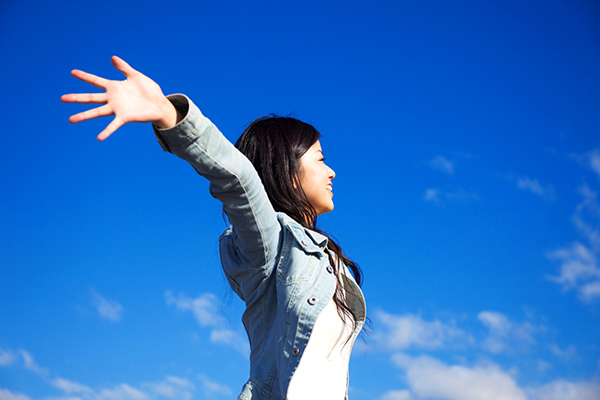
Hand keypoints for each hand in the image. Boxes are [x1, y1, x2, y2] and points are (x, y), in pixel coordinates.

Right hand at [61, 56, 178, 140]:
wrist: (160, 104)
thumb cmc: (149, 90)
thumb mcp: (135, 76)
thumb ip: (124, 67)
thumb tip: (112, 57)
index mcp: (114, 87)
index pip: (96, 81)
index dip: (85, 76)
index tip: (72, 72)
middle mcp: (112, 99)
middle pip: (91, 97)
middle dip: (77, 98)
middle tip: (62, 98)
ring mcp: (117, 109)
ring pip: (97, 112)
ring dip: (84, 116)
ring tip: (71, 119)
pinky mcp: (125, 117)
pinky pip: (113, 125)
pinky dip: (107, 131)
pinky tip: (99, 137)